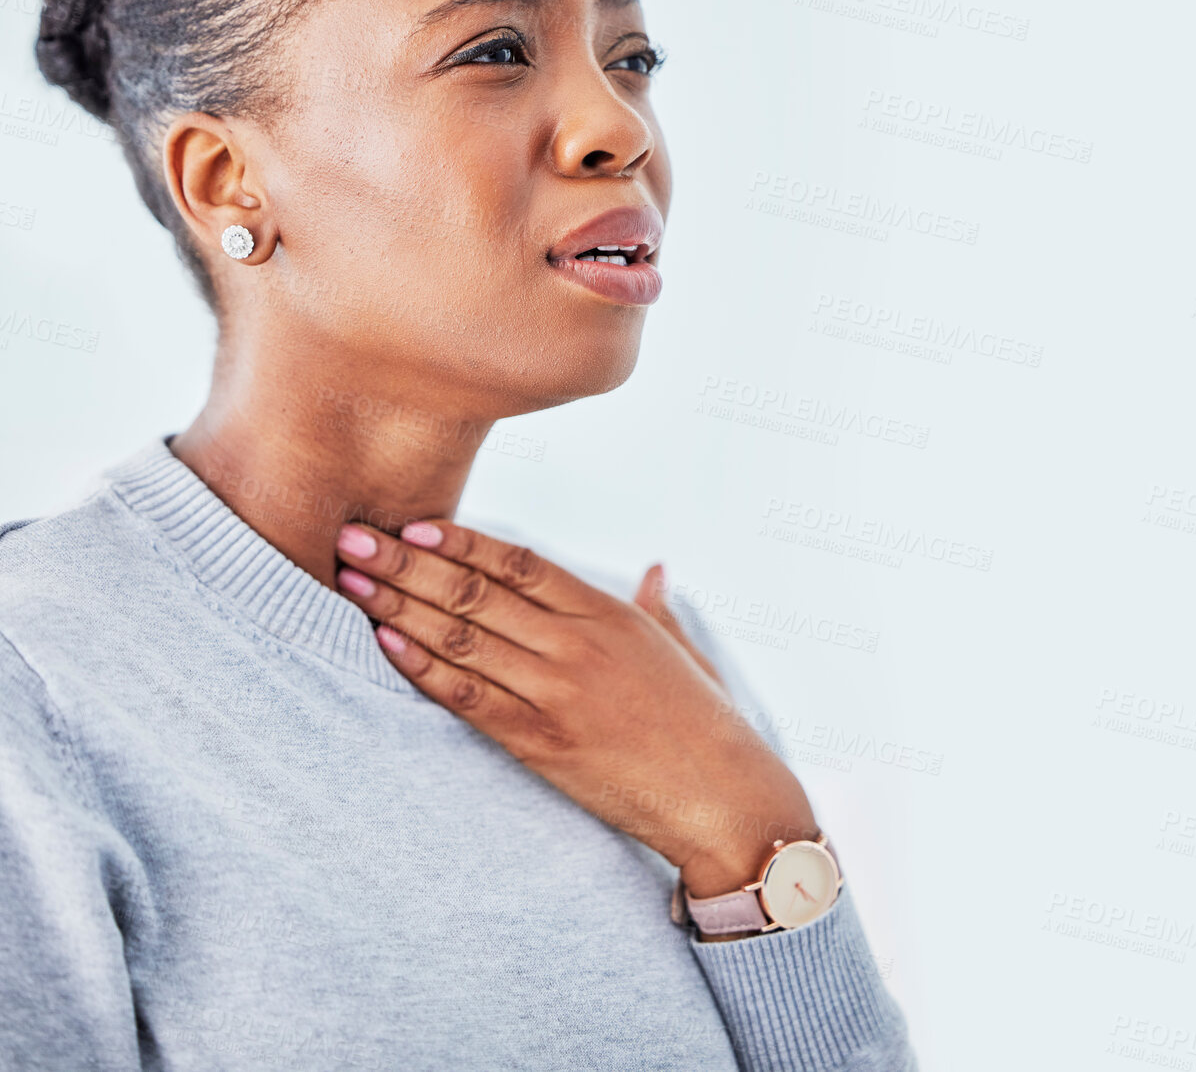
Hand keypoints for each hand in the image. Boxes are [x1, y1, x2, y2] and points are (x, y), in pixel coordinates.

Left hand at [334, 520, 817, 897]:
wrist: (722, 795)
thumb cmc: (706, 720)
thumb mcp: (682, 649)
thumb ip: (654, 605)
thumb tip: (654, 569)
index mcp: (607, 613)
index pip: (519, 562)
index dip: (460, 540)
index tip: (411, 522)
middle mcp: (575, 644)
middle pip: (475, 592)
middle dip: (406, 561)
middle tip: (352, 536)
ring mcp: (555, 693)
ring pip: (461, 638)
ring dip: (398, 605)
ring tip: (351, 580)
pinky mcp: (540, 743)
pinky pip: (467, 697)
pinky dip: (422, 667)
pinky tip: (385, 641)